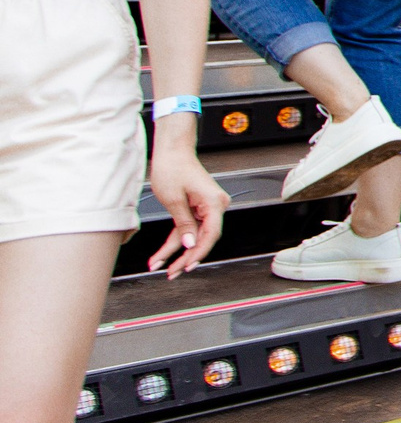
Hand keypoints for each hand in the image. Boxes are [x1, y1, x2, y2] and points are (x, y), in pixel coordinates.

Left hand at [145, 142, 227, 275]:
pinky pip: (190, 227)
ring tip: (162, 265)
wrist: (172, 150)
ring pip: (194, 235)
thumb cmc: (173, 167)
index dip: (198, 253)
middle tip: (172, 271)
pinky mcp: (199, 206)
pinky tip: (164, 253)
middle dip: (186, 256)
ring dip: (178, 250)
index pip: (211, 235)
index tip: (187, 266)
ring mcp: (208, 206)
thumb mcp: (173, 199)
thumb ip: (183, 224)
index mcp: (214, 203)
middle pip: (203, 238)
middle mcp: (215, 205)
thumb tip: (190, 244)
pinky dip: (177, 239)